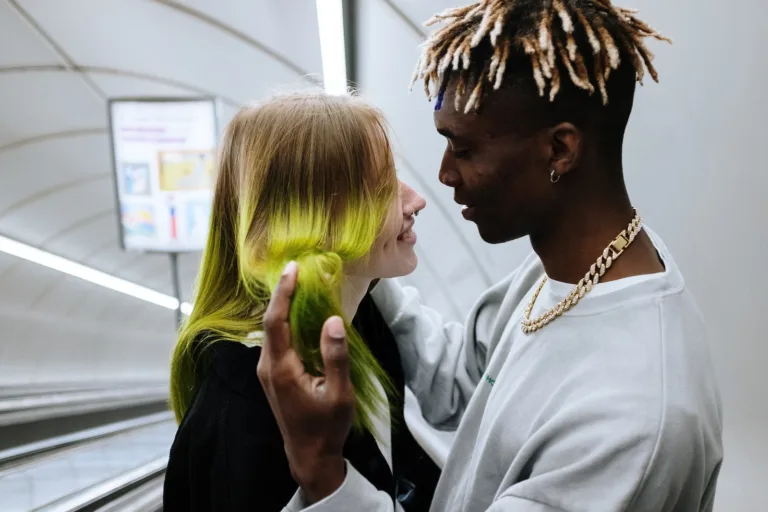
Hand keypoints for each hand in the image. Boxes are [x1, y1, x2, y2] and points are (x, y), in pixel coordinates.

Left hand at [257, 261, 355, 503]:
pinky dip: (289, 322)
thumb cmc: (326, 428)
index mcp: (280, 369)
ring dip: (286, 306)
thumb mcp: (338, 393)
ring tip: (303, 283)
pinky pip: (278, 340)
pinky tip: (303, 313)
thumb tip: (332, 320)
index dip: (283, 292)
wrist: (309, 456)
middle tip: (301, 268)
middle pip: (271, 321)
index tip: (293, 268)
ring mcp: (267, 371)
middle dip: (284, 292)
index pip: (276, 321)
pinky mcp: (273, 375)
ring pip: (274, 330)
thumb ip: (335, 356)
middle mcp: (267, 367)